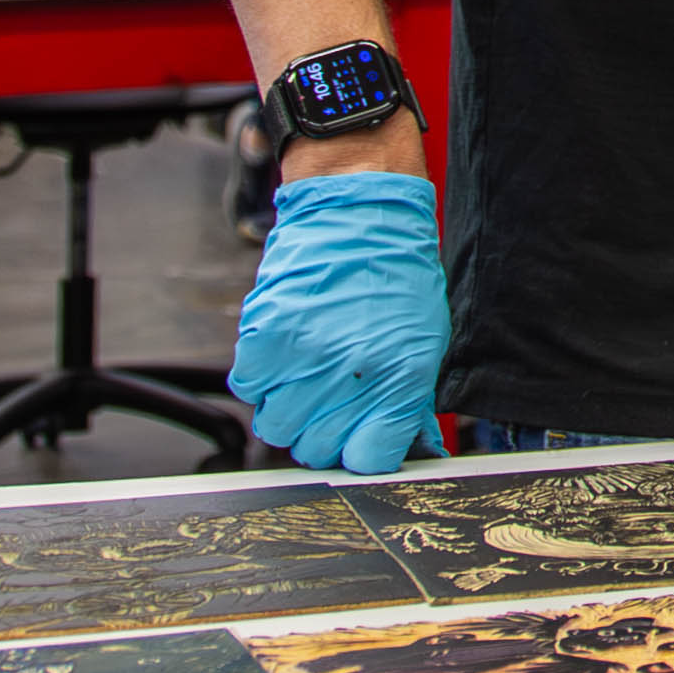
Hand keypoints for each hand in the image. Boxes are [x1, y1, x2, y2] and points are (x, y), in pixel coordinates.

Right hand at [229, 169, 448, 472]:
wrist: (360, 213)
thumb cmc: (396, 274)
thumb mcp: (424, 340)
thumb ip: (406, 400)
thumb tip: (395, 443)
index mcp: (402, 377)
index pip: (369, 459)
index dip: (364, 450)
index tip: (363, 437)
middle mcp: (351, 374)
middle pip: (317, 450)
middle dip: (325, 431)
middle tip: (332, 399)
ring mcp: (303, 358)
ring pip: (278, 427)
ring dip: (290, 408)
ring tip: (307, 372)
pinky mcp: (264, 338)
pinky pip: (249, 388)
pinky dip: (263, 377)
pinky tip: (286, 351)